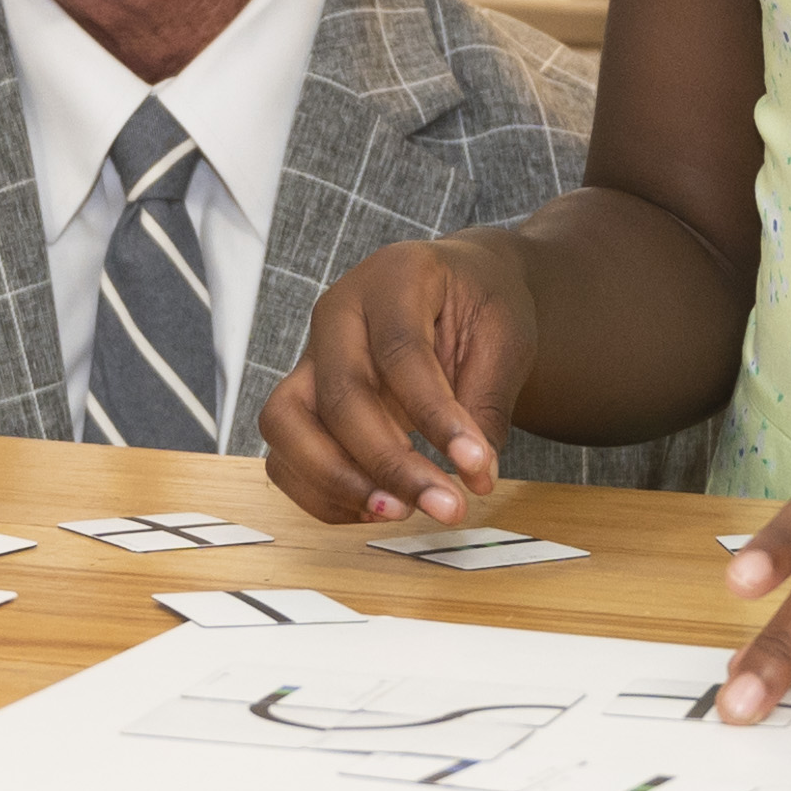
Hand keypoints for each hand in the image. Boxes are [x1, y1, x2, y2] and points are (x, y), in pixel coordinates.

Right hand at [260, 235, 537, 522]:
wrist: (456, 290)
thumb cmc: (478, 304)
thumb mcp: (505, 337)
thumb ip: (488, 403)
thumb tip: (475, 477)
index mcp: (392, 279)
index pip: (402, 354)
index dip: (436, 417)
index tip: (475, 466)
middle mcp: (337, 313)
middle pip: (339, 395)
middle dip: (391, 463)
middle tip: (446, 507)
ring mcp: (310, 356)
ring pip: (286, 424)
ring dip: (339, 482)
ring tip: (401, 512)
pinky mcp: (302, 399)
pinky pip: (285, 454)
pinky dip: (323, 492)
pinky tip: (379, 506)